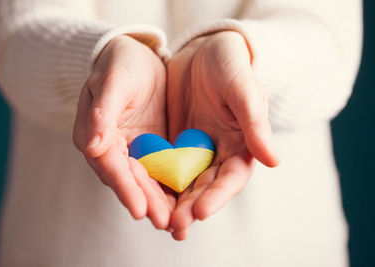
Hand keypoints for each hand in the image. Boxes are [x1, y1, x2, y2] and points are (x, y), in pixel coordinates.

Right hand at [73, 35, 174, 229]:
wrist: (138, 56)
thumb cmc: (120, 64)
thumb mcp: (112, 82)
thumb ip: (102, 113)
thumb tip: (90, 147)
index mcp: (96, 136)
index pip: (110, 167)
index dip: (124, 188)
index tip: (138, 209)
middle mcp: (113, 150)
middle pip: (131, 181)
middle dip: (147, 202)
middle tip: (165, 223)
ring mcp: (135, 151)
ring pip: (148, 181)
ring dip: (162, 202)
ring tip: (178, 224)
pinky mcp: (154, 148)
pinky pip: (164, 170)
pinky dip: (175, 186)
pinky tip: (190, 200)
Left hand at [167, 31, 279, 239]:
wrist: (206, 50)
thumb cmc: (231, 66)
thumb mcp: (243, 90)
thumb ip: (254, 124)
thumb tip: (273, 161)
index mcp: (240, 145)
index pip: (231, 177)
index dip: (218, 195)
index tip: (202, 211)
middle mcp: (217, 152)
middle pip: (205, 186)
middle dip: (191, 206)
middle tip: (175, 225)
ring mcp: (193, 149)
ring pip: (183, 181)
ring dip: (173, 202)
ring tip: (160, 221)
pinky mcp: (173, 142)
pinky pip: (163, 163)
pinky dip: (155, 180)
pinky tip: (143, 192)